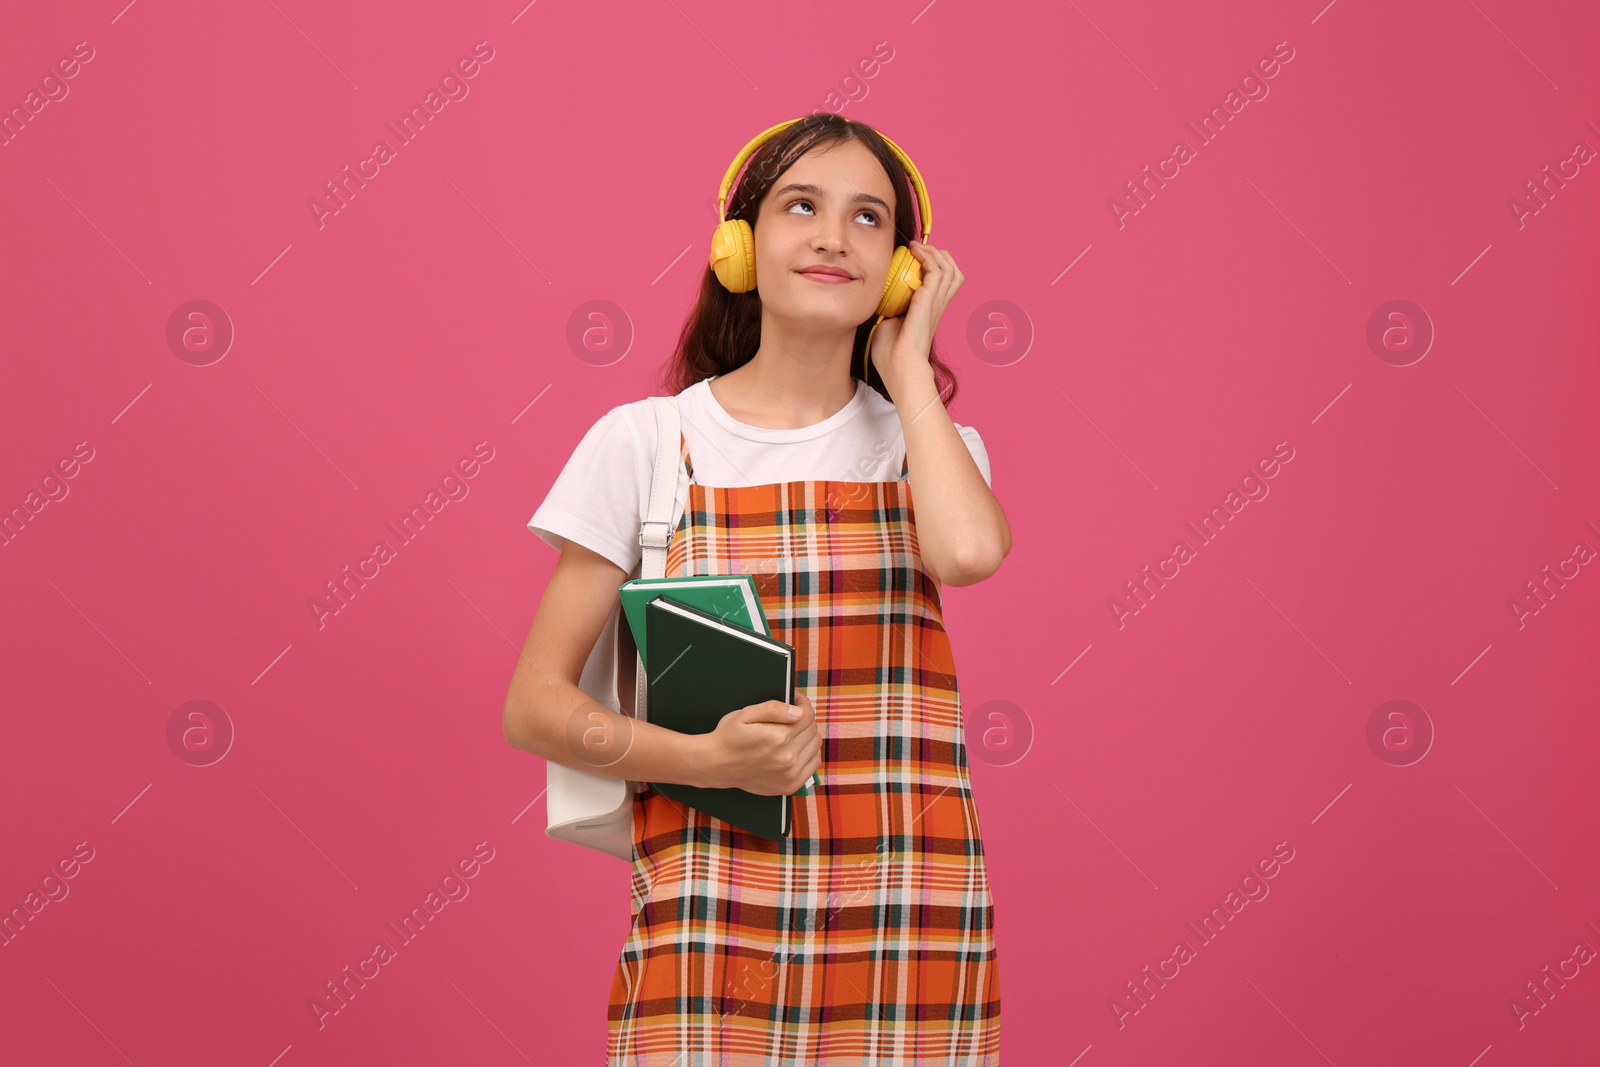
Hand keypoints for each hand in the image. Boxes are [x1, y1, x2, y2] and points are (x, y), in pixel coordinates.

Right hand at [699, 693, 822, 794]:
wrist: (717, 765)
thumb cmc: (729, 737)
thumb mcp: (746, 714)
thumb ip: (773, 709)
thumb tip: (799, 712)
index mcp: (778, 737)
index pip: (807, 715)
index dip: (802, 704)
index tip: (796, 700)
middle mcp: (787, 758)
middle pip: (812, 729)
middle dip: (805, 719)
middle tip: (792, 715)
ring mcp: (790, 774)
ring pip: (815, 746)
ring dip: (808, 735)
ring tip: (793, 732)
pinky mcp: (790, 785)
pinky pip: (813, 764)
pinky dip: (810, 754)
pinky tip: (797, 748)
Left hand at [868, 240, 964, 392]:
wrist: (898, 367)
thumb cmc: (890, 354)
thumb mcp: (885, 324)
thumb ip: (885, 308)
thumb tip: (872, 296)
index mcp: (928, 310)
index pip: (941, 281)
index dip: (932, 265)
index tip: (911, 256)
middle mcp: (936, 304)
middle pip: (953, 271)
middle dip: (938, 254)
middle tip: (918, 249)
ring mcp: (935, 302)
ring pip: (949, 267)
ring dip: (933, 252)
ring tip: (917, 248)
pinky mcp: (930, 300)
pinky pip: (936, 271)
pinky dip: (927, 257)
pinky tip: (914, 254)